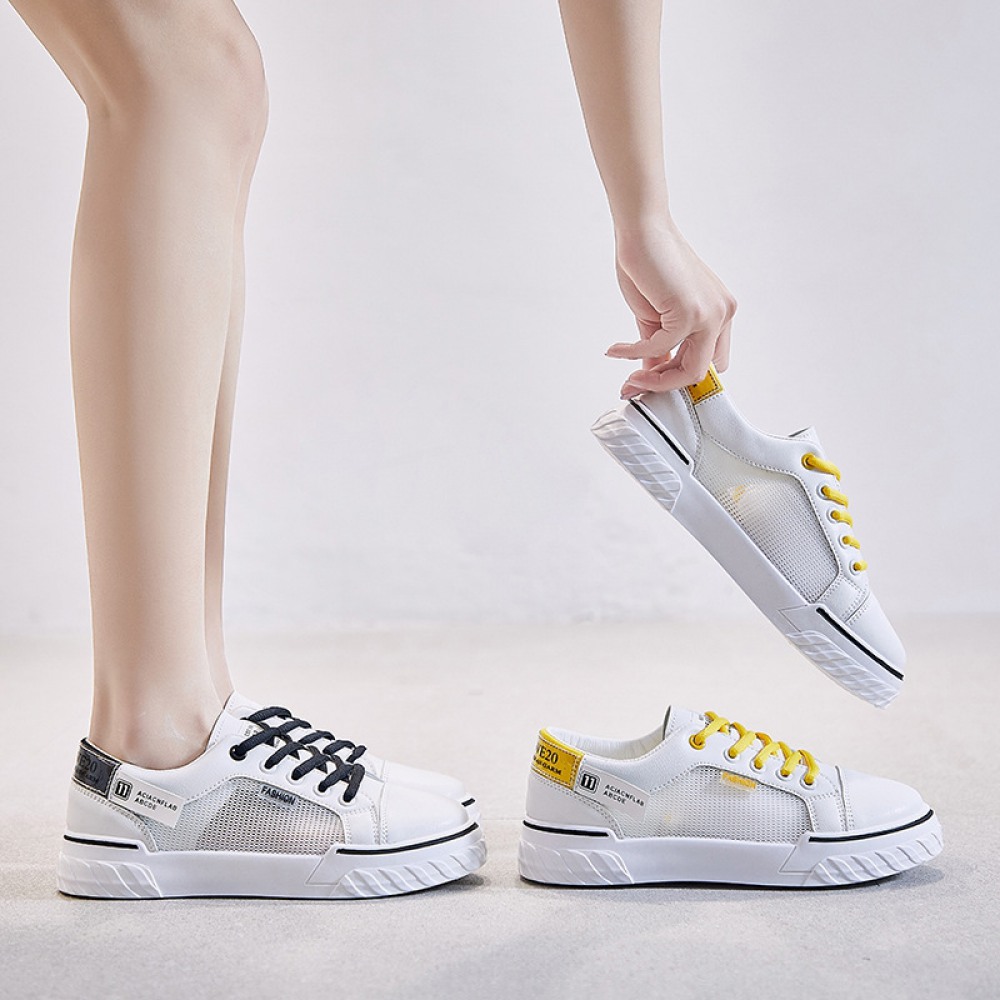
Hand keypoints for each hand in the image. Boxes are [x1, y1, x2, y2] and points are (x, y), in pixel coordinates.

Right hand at [607, 221, 735, 397]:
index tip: (648, 380)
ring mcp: (712, 314)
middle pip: (701, 372)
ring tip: (627, 378)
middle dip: (665, 385)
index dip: (678, 376)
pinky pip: (660, 348)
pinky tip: (615, 349)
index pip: (709, 362)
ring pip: (689, 370)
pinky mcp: (692, 312)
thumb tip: (651, 374)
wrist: (642, 232)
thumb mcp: (655, 317)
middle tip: (634, 385)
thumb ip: (659, 347)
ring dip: (653, 379)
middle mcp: (723, 314)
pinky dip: (633, 352)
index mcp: (719, 313)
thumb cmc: (648, 265)